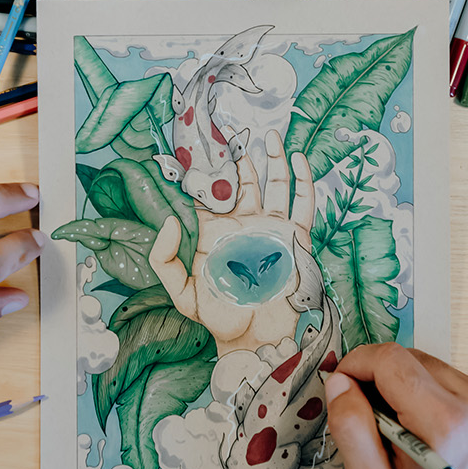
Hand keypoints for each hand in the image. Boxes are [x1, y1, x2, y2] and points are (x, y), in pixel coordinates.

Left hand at [150, 130, 315, 355]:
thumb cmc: (219, 319)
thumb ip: (165, 259)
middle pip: (240, 180)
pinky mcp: (294, 236)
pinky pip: (301, 202)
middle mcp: (242, 224)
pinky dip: (302, 179)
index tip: (196, 143)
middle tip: (230, 129)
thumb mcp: (181, 293)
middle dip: (237, 155)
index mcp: (214, 232)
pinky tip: (297, 158)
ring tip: (268, 135)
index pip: (207, 193)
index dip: (201, 169)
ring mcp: (270, 228)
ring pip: (272, 184)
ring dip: (271, 159)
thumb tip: (170, 219)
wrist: (257, 339)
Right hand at [324, 344, 467, 468]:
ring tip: (397, 428)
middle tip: (367, 417)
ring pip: (429, 365)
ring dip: (403, 385)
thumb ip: (350, 429)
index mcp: (449, 424)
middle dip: (379, 378)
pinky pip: (449, 377)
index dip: (358, 364)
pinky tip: (421, 427)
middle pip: (411, 358)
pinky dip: (426, 391)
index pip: (392, 361)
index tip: (342, 384)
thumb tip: (341, 382)